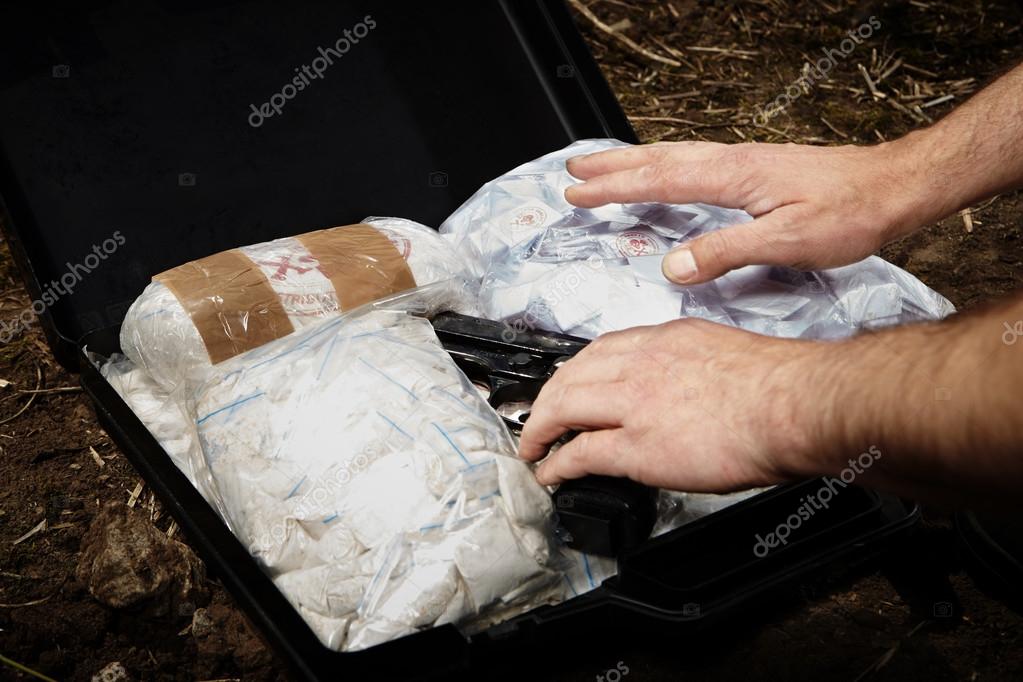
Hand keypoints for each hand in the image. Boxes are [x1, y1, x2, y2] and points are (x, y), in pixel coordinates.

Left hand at [517, 318, 826, 491]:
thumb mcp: (726, 353)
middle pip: (572, 374)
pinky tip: (551, 472)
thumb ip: (693, 366)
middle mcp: (642, 363)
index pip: (603, 348)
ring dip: (541, 428)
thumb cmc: (780, 384)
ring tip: (533, 445)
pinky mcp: (638, 444)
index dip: (577, 370)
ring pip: (564, 406)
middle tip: (538, 416)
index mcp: (666, 338)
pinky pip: (581, 452)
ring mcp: (635, 402)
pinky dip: (558, 463)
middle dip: (547, 397)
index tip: (568, 382)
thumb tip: (686, 391)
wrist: (796, 404)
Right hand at [564, 139, 945, 284]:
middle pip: (658, 158)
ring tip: (603, 165)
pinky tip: (666, 172)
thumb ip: (726, 251)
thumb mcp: (787, 240)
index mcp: (733, 176)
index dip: (614, 187)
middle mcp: (733, 161)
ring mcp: (744, 162)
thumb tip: (674, 266)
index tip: (578, 193)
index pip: (658, 179)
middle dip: (611, 166)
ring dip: (633, 161)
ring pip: (675, 156)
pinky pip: (694, 161)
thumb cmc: (851, 212)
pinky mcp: (757, 170)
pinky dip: (665, 164)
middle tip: (573, 169)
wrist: (896, 187)